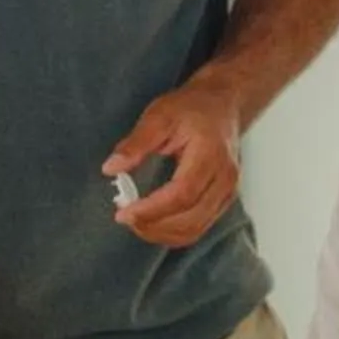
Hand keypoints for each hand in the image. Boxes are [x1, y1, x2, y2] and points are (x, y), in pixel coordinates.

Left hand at [104, 79, 242, 247]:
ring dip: (162, 233)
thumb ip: (136, 143)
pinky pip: (200, 227)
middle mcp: (225, 178)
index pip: (182, 194)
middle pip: (190, 219)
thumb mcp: (158, 116)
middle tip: (123, 218)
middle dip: (153, 226)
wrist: (222, 105)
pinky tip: (153, 223)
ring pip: (196, 229)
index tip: (123, 213)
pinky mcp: (225, 200)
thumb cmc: (191, 108)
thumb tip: (110, 169)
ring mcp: (228, 192)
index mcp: (210, 154)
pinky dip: (174, 232)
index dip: (152, 210)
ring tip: (135, 222)